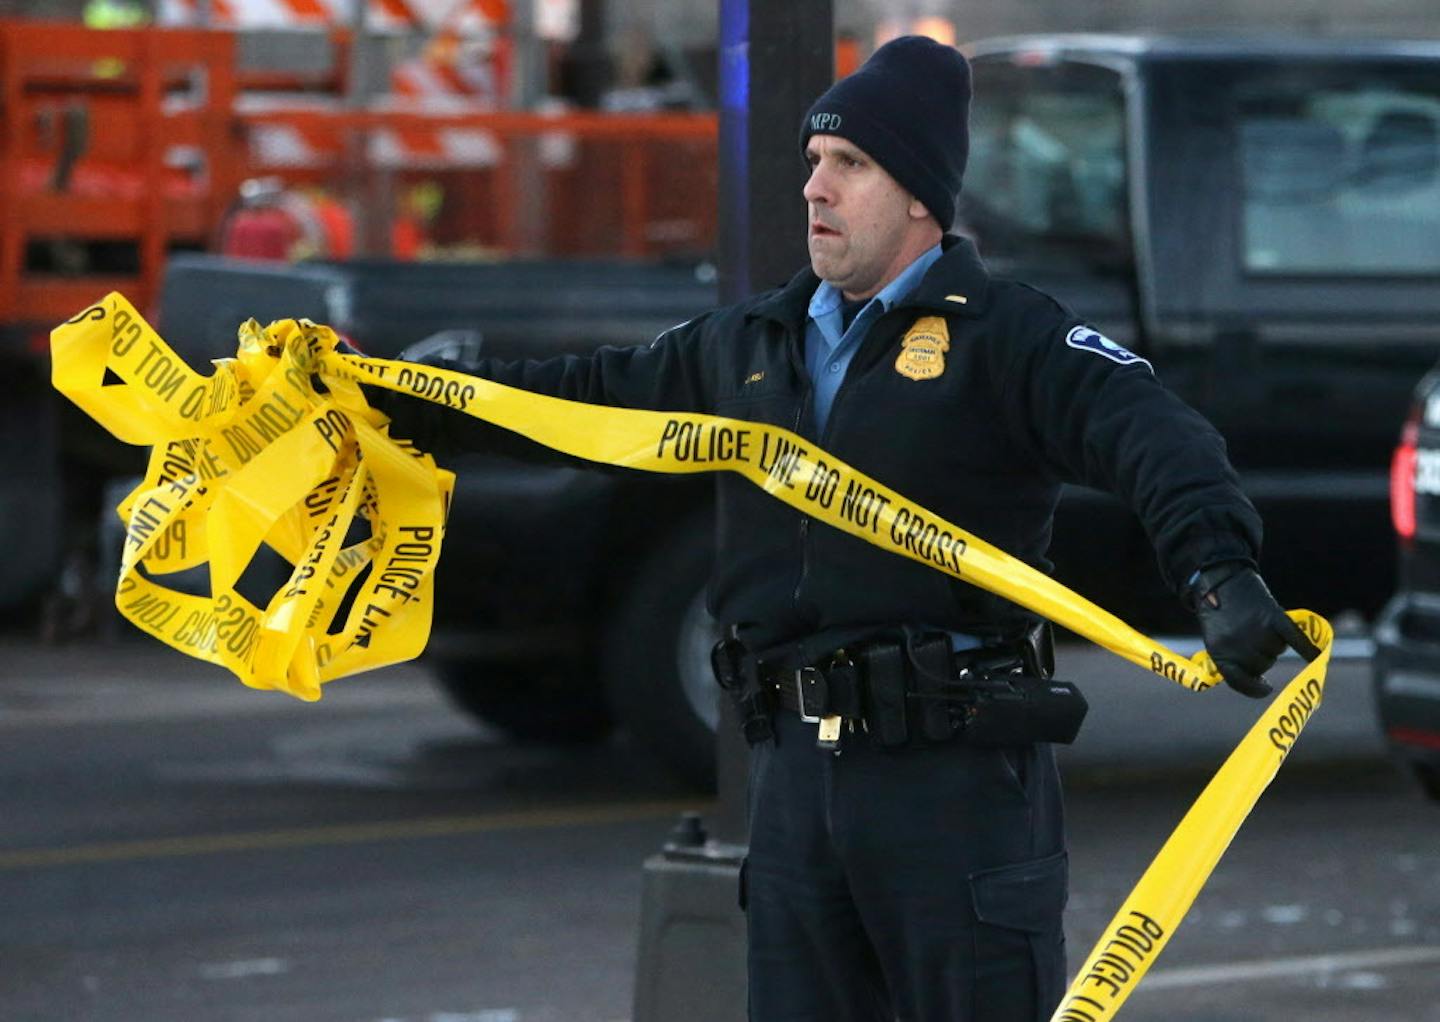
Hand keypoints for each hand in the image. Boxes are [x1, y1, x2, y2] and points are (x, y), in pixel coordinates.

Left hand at [1189, 563, 1320, 697]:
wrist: (1219, 578)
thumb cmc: (1217, 611)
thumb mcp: (1215, 638)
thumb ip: (1232, 659)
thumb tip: (1257, 680)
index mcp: (1219, 654)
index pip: (1240, 682)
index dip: (1253, 688)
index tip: (1265, 688)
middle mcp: (1238, 647)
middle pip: (1263, 666)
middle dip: (1260, 657)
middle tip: (1249, 636)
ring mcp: (1257, 633)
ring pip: (1277, 651)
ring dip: (1273, 642)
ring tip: (1256, 623)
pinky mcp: (1273, 617)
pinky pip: (1296, 639)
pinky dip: (1308, 647)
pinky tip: (1317, 656)